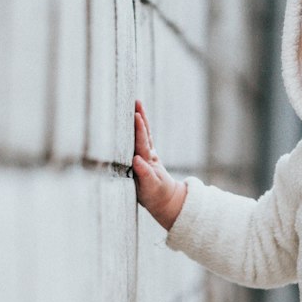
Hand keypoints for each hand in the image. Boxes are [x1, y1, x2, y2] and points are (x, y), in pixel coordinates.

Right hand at [131, 100, 187, 229]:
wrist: (165, 200)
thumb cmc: (156, 196)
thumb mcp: (150, 188)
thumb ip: (144, 174)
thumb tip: (136, 159)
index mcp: (148, 161)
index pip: (142, 142)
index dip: (139, 129)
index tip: (136, 115)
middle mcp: (148, 156)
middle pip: (144, 134)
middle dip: (140, 118)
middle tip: (136, 101)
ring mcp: (147, 156)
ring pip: (144, 135)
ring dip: (141, 120)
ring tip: (137, 104)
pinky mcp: (145, 158)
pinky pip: (141, 140)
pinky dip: (139, 128)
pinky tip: (136, 118)